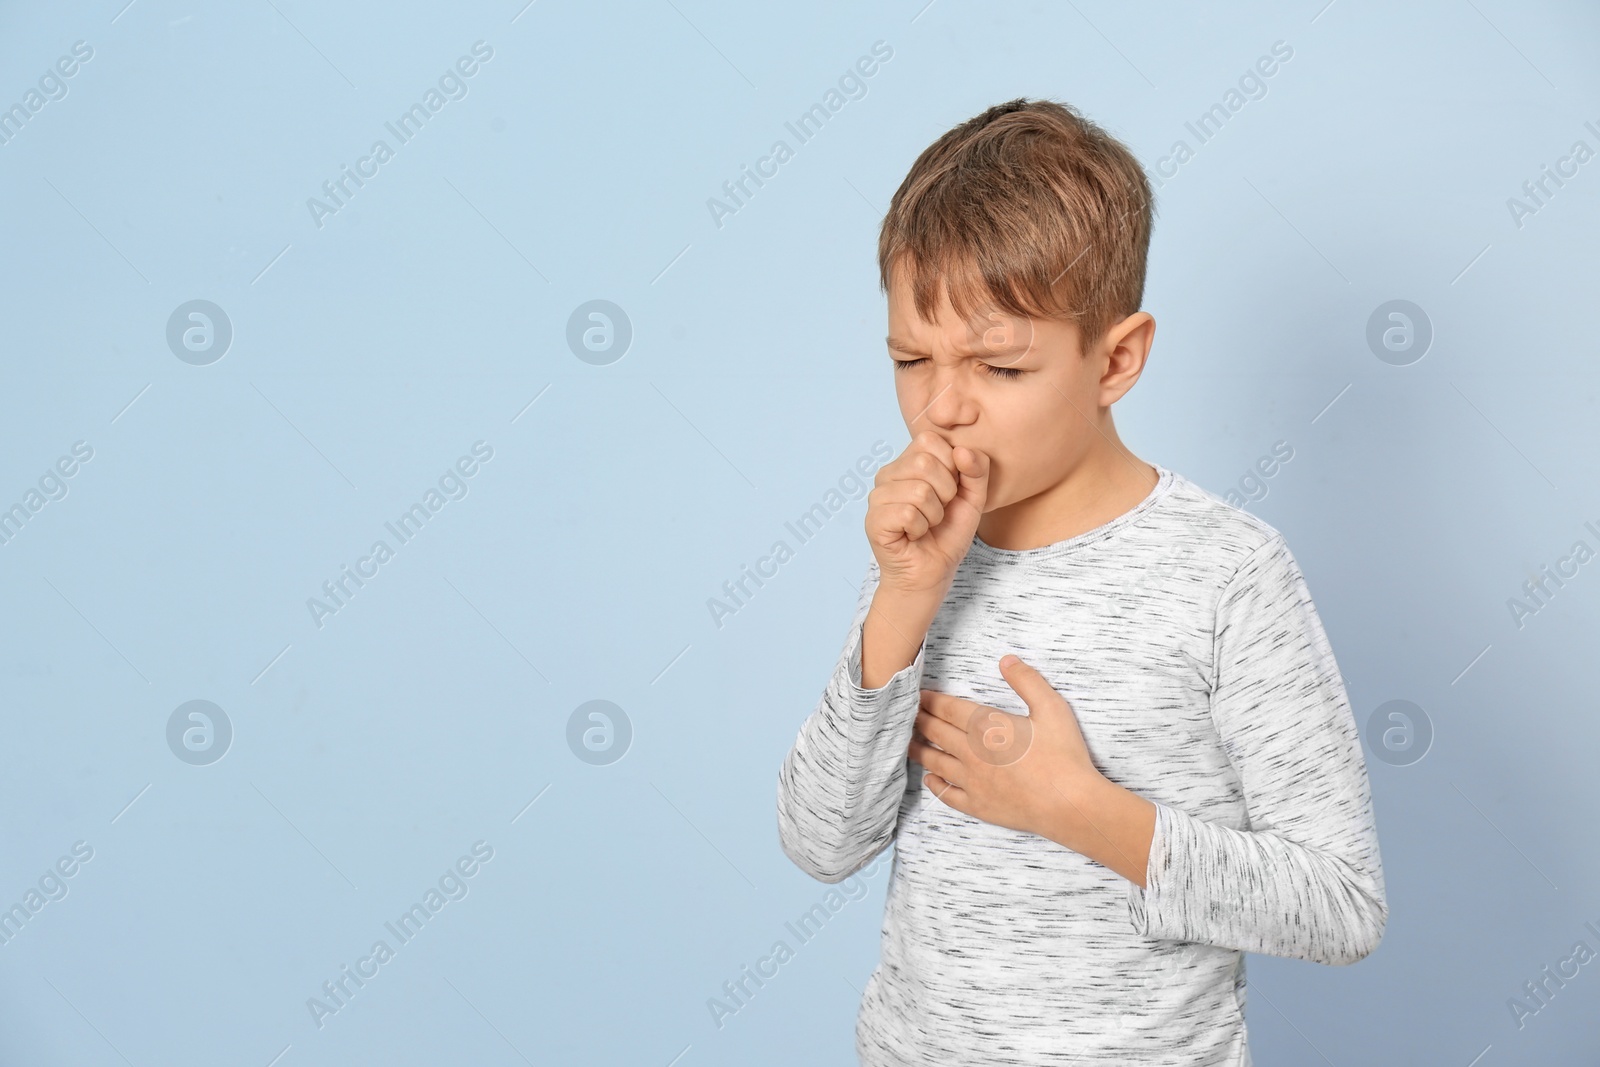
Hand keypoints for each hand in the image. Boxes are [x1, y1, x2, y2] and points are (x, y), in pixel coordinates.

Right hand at [865, 431, 989, 596]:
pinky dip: (920, 529)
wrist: (933, 572)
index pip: (930, 440)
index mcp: (908, 461)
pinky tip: (913, 536)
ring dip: (933, 515)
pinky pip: (908, 514)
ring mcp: (877, 496)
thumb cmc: (948, 533)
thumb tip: (962, 450)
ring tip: (926, 525)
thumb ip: (976, 469)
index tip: (950, 491)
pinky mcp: (874, 520)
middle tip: (938, 512)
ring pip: (919, 491)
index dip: (951, 466)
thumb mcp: (973, 497)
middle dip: (945, 493)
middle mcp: (888, 474)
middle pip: (924, 463)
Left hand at [907, 655, 1104, 839]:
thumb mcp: (1052, 708)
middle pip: (936, 732)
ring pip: (936, 762)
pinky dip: (935, 784)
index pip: (947, 708)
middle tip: (906, 714)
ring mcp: (972, 782)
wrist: (1070, 804)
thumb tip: (1006, 659)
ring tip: (909, 743)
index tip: (917, 695)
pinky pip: (947, 794)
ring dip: (919, 750)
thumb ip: (1027, 681)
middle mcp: (971, 753)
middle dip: (919, 721)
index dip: (930, 700)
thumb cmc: (1064, 755)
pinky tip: (930, 778)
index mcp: (986, 727)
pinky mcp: (978, 806)